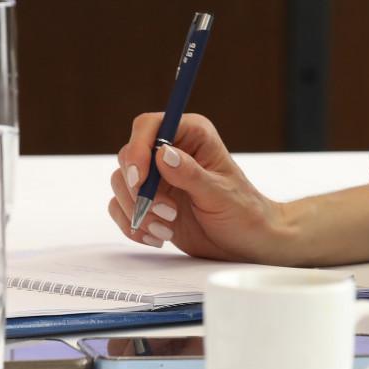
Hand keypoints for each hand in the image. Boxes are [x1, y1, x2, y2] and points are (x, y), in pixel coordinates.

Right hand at [107, 112, 289, 263]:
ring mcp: (158, 178)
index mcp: (192, 135)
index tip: (140, 179)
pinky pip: (121, 208)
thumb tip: (162, 154)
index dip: (138, 148)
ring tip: (166, 230)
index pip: (150, 126)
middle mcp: (171, 152)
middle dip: (139, 190)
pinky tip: (158, 237)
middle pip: (129, 156)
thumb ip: (190, 174)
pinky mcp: (149, 202)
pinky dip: (133, 226)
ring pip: (122, 184)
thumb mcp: (219, 194)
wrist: (246, 243)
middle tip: (167, 212)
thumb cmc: (243, 212)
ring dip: (137, 211)